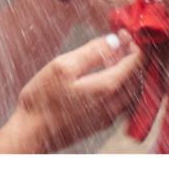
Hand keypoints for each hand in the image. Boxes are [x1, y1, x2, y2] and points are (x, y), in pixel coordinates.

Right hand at [13, 31, 141, 151]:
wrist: (30, 135)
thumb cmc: (42, 100)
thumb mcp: (63, 67)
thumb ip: (92, 52)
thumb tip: (115, 41)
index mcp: (108, 87)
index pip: (135, 62)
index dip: (134, 44)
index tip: (123, 32)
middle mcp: (114, 105)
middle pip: (138, 76)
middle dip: (132, 56)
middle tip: (120, 41)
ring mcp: (109, 117)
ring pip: (132, 90)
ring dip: (128, 71)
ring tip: (113, 57)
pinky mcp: (101, 124)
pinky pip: (122, 101)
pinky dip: (121, 85)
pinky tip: (105, 77)